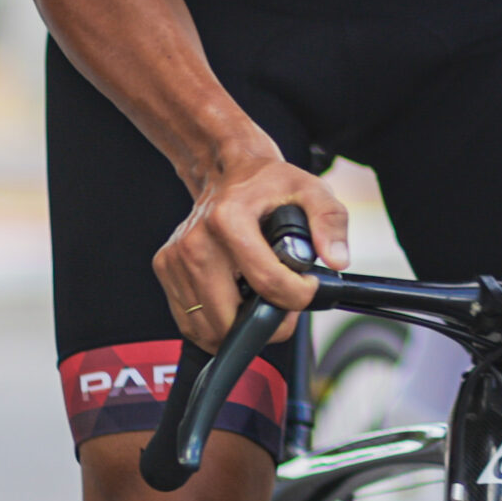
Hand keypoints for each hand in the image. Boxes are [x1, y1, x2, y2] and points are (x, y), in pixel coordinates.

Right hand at [152, 134, 350, 351]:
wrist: (228, 171)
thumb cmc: (268, 184)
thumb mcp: (311, 190)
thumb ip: (330, 222)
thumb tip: (336, 260)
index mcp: (228, 220)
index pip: (266, 283)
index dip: (297, 297)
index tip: (307, 288)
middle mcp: (194, 243)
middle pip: (229, 319)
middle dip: (265, 325)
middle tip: (284, 305)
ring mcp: (174, 259)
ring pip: (207, 329)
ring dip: (238, 328)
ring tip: (260, 301)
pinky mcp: (165, 270)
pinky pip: (190, 321)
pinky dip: (215, 323)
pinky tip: (235, 300)